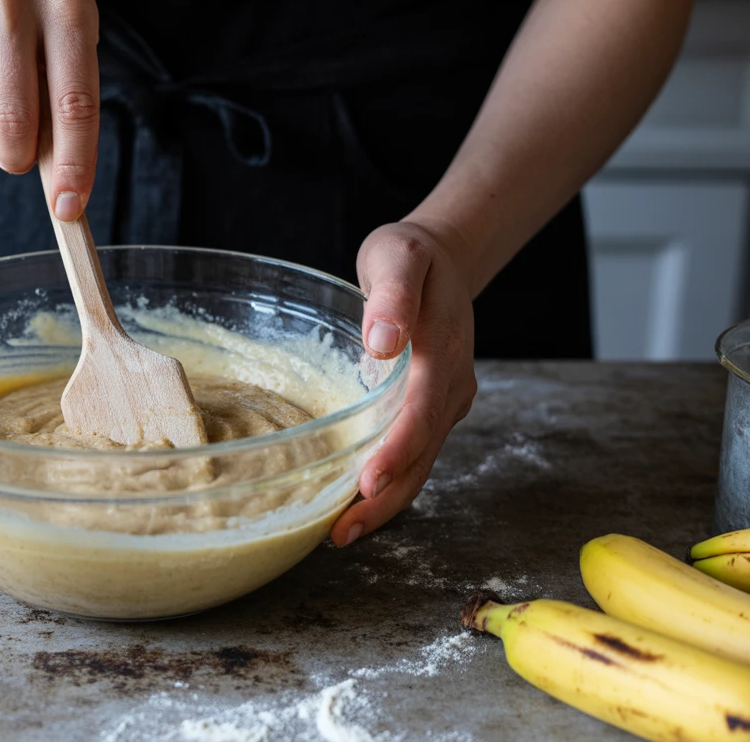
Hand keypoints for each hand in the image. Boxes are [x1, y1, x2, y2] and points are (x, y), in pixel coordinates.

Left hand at [331, 220, 477, 546]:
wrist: (441, 258)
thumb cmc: (411, 256)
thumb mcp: (399, 256)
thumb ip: (393, 294)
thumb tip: (384, 340)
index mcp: (444, 353)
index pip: (421, 413)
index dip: (396, 452)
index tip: (367, 483)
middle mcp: (450, 387)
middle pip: (421, 454)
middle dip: (384, 499)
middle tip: (341, 533)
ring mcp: (444, 402)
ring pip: (419, 463)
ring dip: (385, 502)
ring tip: (341, 534)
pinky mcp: (431, 409)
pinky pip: (413, 453)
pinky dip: (389, 483)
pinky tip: (354, 504)